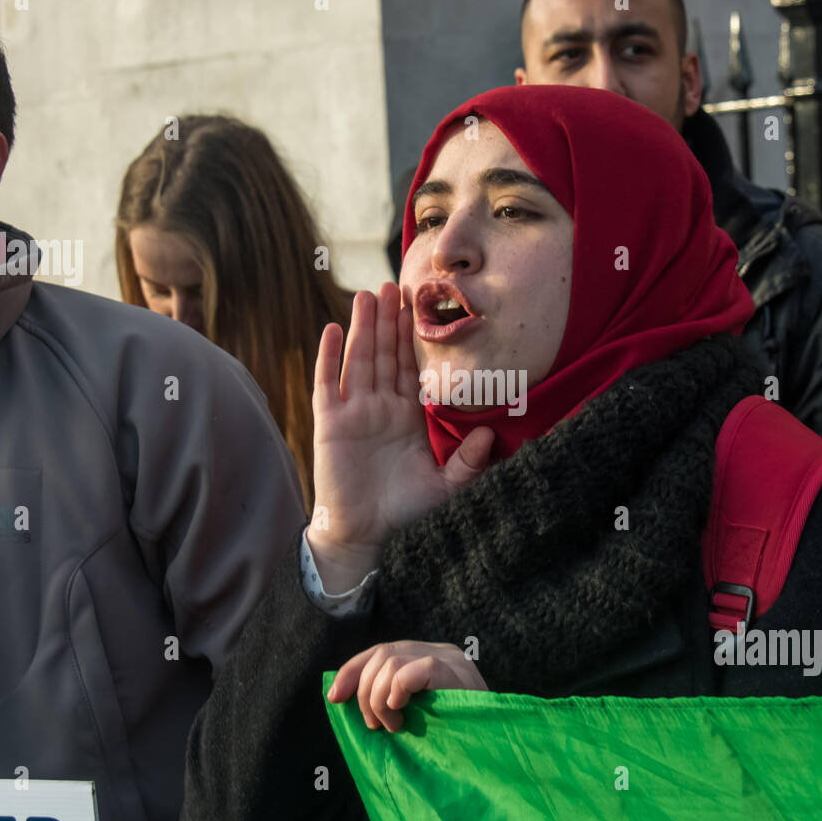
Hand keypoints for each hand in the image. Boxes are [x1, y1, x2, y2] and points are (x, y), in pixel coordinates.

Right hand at [307, 283, 493, 589]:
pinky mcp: (330, 423)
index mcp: (407, 415)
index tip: (420, 303)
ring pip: (359, 360)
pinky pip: (328, 383)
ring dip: (362, 327)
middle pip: (384, 353)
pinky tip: (330, 329)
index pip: (410, 366)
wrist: (365, 535)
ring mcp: (353, 412)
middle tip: (394, 284)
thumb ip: (468, 462)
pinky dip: (328, 357)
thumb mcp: (446, 486)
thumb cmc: (405, 512)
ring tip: (366, 295)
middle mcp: (379, 407)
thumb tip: (493, 435)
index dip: (413, 335)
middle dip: (389, 320)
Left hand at [327, 640, 487, 732]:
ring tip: (395, 726)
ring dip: (379, 701)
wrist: (491, 749)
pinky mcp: (455, 672)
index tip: (334, 698)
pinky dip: (398, 691)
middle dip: (365, 693)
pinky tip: (402, 710)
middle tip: (377, 726)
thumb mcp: (415, 712)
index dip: (353, 671)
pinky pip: (413, 671)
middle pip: (381, 654)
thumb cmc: (452, 735)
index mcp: (428, 657)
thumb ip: (389, 696)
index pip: (381, 651)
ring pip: (390, 663)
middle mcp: (439, 650)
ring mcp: (449, 659)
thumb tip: (339, 692)